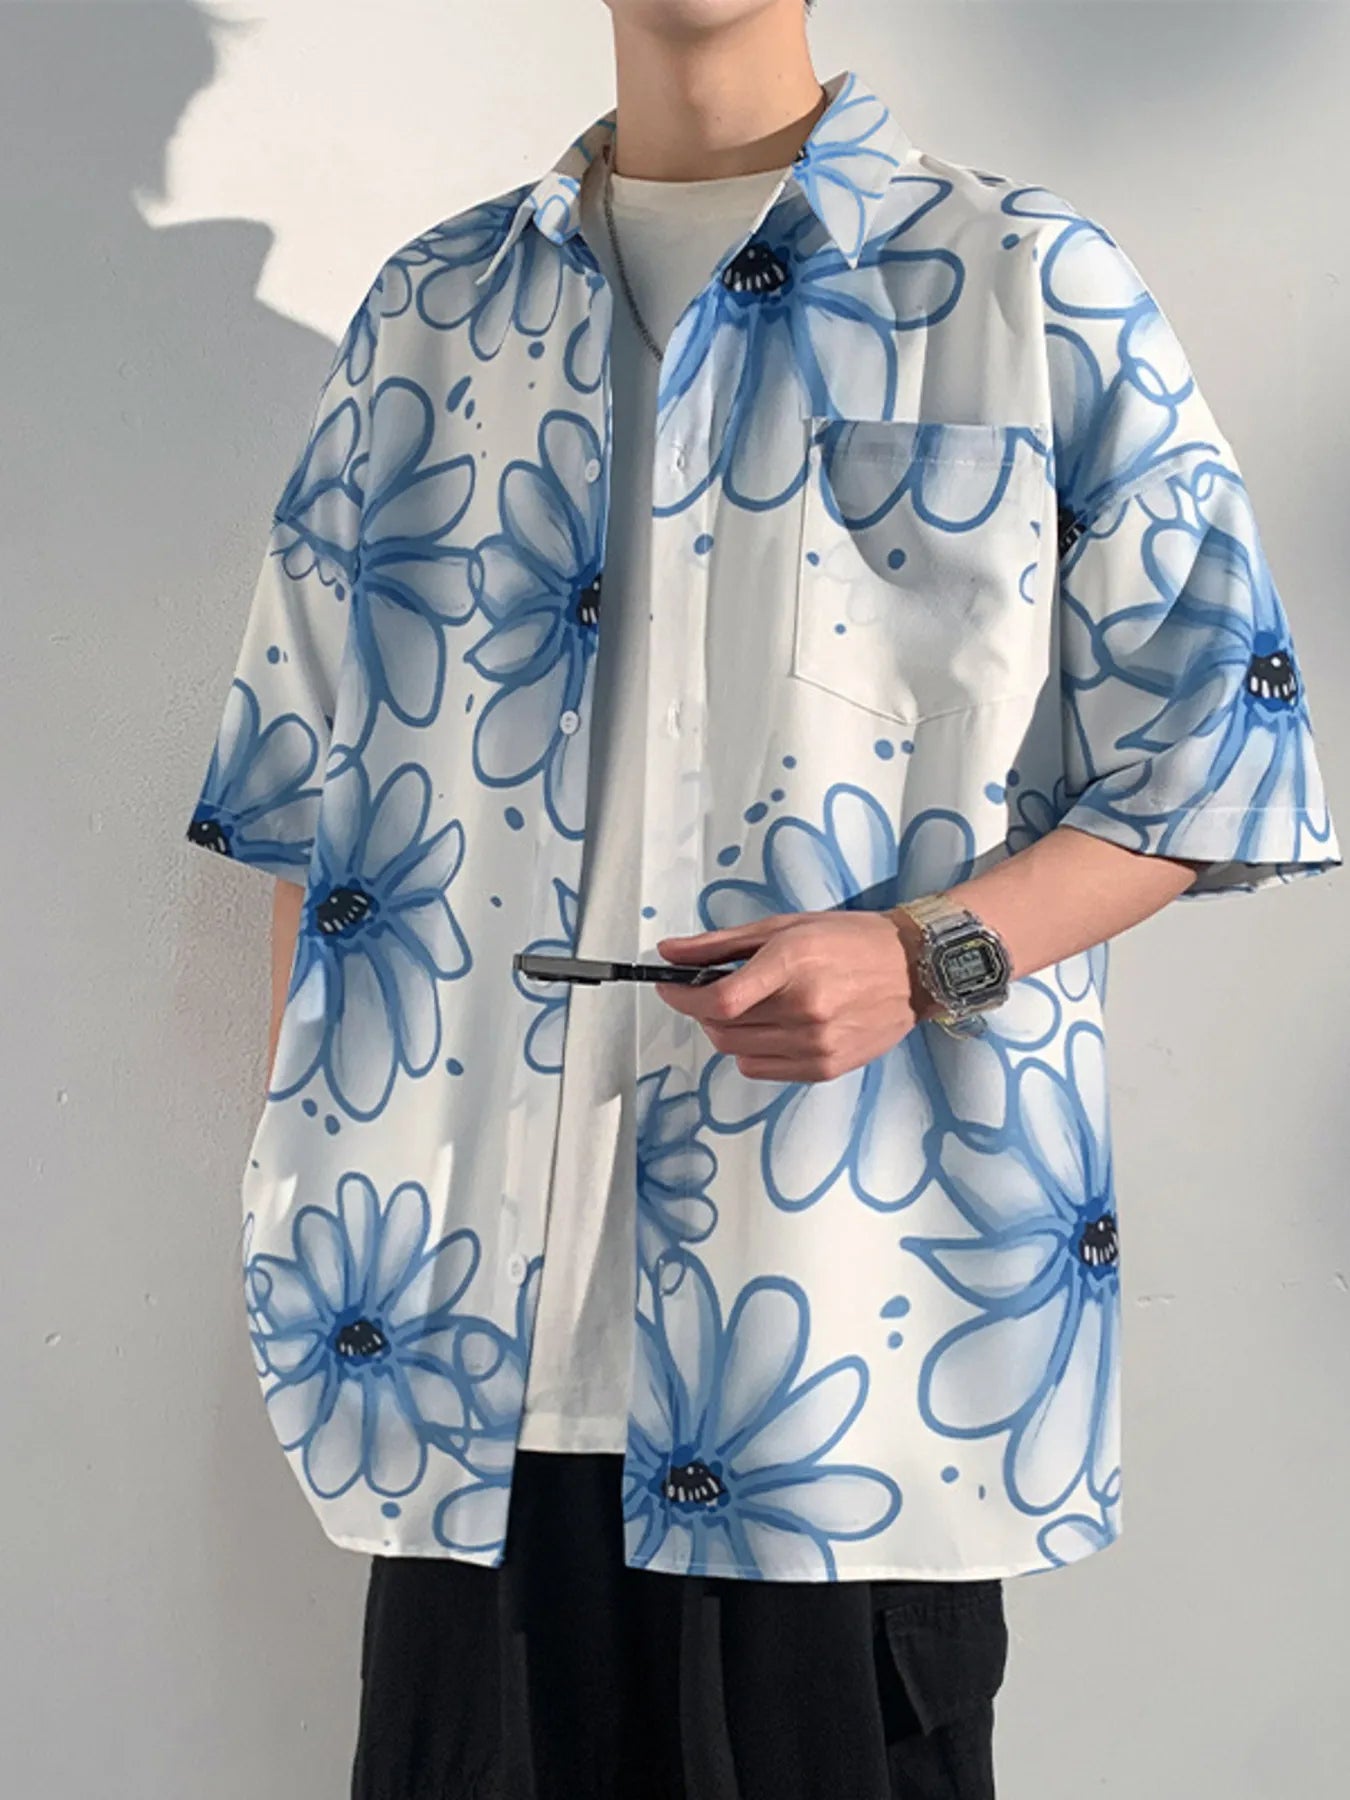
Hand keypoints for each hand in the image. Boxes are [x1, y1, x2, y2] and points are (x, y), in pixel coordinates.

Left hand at [654, 908, 932, 1083]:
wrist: (914, 969)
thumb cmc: (848, 939)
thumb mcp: (784, 927)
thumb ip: (720, 944)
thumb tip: (668, 953)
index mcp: (793, 965)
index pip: (720, 999)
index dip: (682, 997)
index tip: (668, 986)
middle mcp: (805, 1010)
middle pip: (722, 1028)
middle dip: (700, 1011)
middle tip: (707, 992)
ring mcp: (817, 1044)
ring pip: (737, 1052)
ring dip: (725, 1031)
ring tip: (744, 1008)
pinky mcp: (826, 1068)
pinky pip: (761, 1069)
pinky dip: (750, 1051)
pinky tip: (769, 1028)